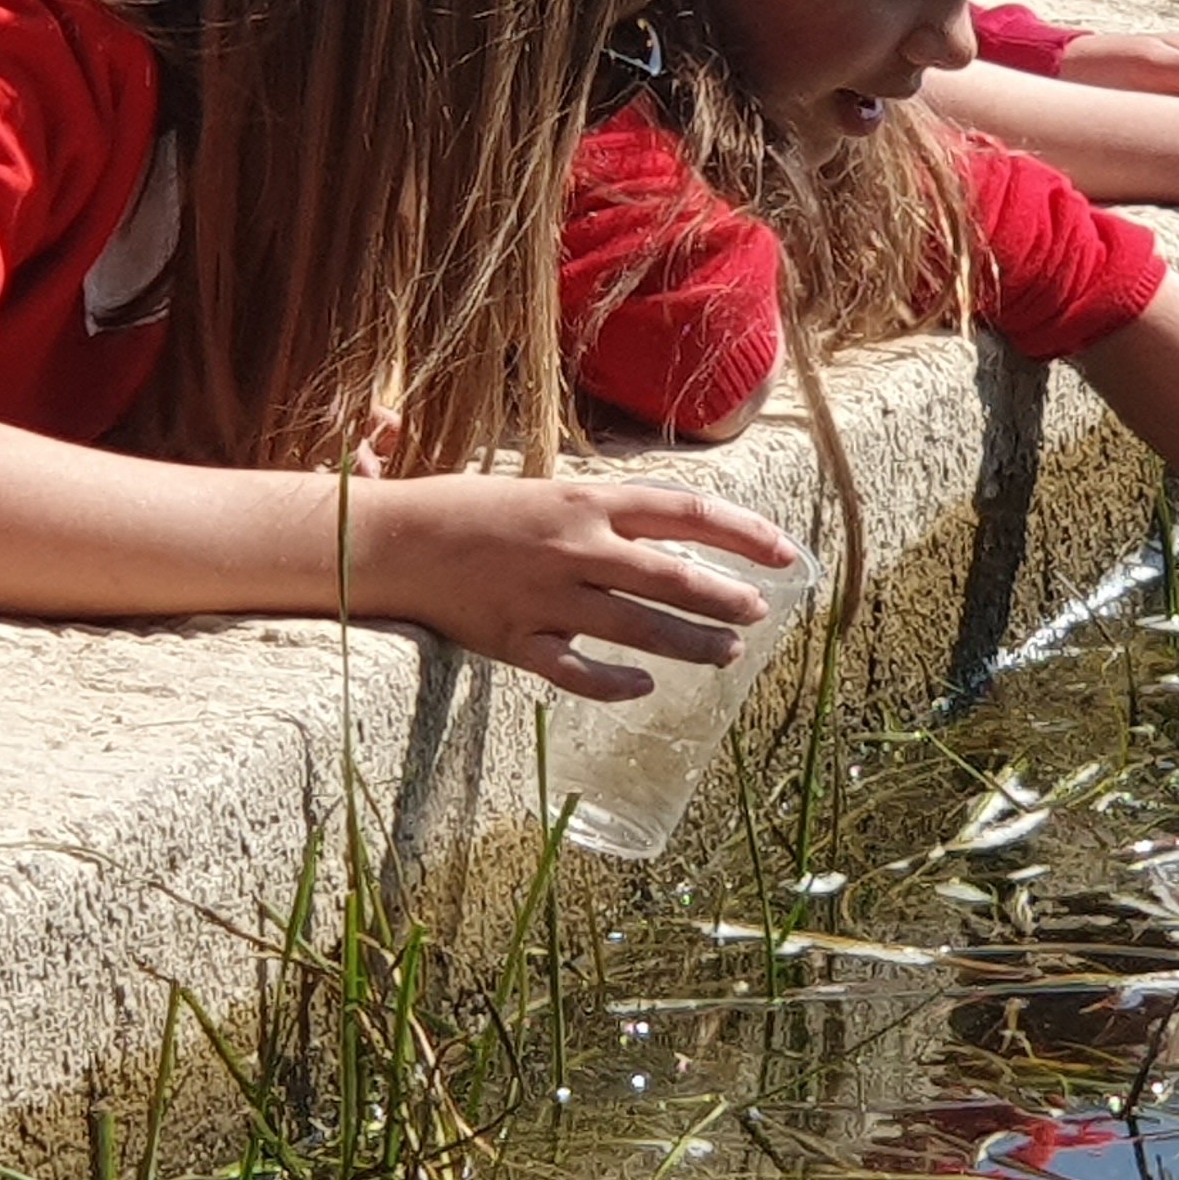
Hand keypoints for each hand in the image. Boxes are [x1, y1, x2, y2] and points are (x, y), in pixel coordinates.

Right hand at [362, 475, 802, 700]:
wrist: (394, 539)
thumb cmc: (470, 507)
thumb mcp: (545, 491)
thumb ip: (603, 513)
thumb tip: (668, 532)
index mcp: (585, 501)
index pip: (687, 512)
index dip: (745, 533)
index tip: (785, 552)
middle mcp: (575, 547)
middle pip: (675, 577)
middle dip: (728, 598)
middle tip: (758, 612)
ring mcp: (547, 598)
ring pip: (640, 629)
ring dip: (692, 644)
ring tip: (726, 654)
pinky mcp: (516, 642)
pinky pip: (578, 673)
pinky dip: (616, 684)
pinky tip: (645, 688)